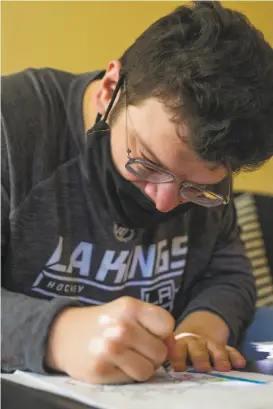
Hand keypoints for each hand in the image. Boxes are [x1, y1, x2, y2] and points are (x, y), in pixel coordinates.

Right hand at [45, 297, 174, 383]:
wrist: (65, 334)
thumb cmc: (104, 322)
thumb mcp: (127, 311)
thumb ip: (153, 324)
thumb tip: (174, 346)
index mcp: (130, 306)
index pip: (167, 325)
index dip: (162, 332)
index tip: (149, 332)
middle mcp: (121, 327)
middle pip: (160, 352)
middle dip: (151, 352)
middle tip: (134, 346)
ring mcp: (110, 350)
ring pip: (149, 370)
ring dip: (141, 366)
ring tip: (125, 356)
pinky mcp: (101, 370)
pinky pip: (131, 380)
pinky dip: (126, 374)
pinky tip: (113, 364)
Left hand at [171, 333, 245, 372]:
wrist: (195, 332)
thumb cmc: (183, 349)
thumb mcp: (176, 350)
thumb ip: (175, 359)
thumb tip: (170, 373)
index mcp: (181, 343)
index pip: (178, 349)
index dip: (178, 358)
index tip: (180, 368)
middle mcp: (196, 342)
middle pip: (198, 348)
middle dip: (200, 358)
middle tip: (204, 368)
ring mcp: (210, 343)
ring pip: (215, 348)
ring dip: (219, 357)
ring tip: (224, 368)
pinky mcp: (223, 346)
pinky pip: (230, 350)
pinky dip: (235, 356)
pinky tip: (240, 363)